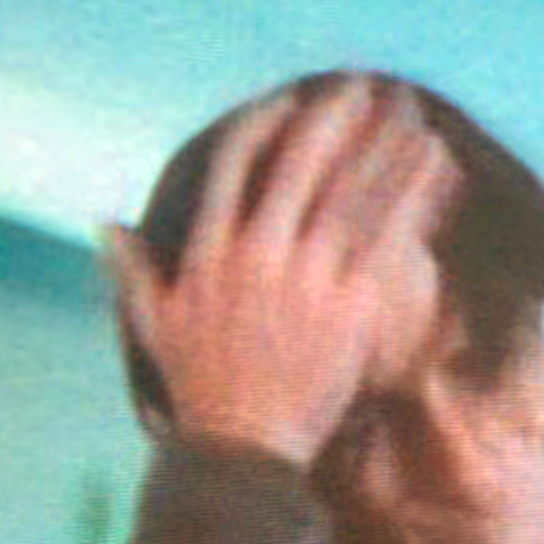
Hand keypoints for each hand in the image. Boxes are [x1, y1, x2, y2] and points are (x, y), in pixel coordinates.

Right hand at [109, 79, 458, 468]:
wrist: (245, 451)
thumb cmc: (202, 391)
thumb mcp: (156, 326)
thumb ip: (133, 271)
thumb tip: (107, 225)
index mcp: (210, 251)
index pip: (236, 165)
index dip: (267, 128)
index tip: (290, 104)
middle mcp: (256, 254)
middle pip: (302, 164)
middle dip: (335, 121)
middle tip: (363, 92)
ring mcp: (305, 276)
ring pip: (352, 191)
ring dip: (384, 147)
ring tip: (411, 118)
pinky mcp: (349, 303)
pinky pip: (389, 235)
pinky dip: (413, 196)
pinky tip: (436, 171)